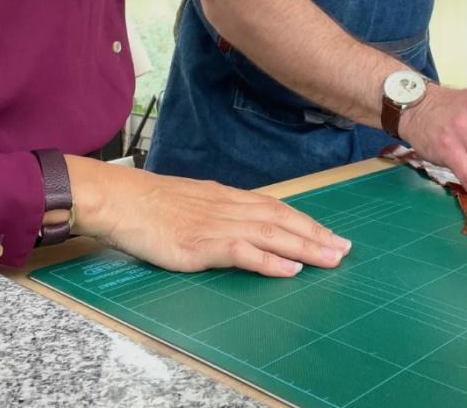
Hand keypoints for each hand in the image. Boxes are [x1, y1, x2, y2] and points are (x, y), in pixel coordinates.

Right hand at [63, 157, 350, 276]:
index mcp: (227, 197)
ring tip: (331, 258)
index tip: (329, 233)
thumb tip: (240, 223)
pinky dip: (269, 261)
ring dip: (305, 247)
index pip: (276, 208)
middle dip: (316, 235)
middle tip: (345, 249)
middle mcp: (229, 207)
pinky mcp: (203, 244)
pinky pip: (244, 252)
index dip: (305, 221)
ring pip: (271, 234)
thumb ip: (218, 211)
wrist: (121, 200)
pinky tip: (291, 269)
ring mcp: (217, 225)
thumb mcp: (192, 200)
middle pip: (282, 220)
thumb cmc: (150, 204)